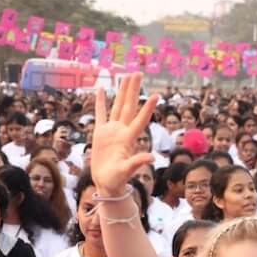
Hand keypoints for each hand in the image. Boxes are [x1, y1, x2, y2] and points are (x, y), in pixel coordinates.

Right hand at [91, 74, 161, 195]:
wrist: (107, 184)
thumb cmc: (117, 180)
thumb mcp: (127, 171)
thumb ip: (138, 162)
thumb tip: (152, 158)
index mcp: (128, 139)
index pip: (140, 120)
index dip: (147, 108)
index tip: (156, 95)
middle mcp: (122, 131)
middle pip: (128, 106)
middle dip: (133, 90)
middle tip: (138, 72)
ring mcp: (111, 131)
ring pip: (117, 106)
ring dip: (122, 91)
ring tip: (125, 75)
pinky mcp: (100, 133)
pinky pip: (101, 113)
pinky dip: (101, 101)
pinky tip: (102, 89)